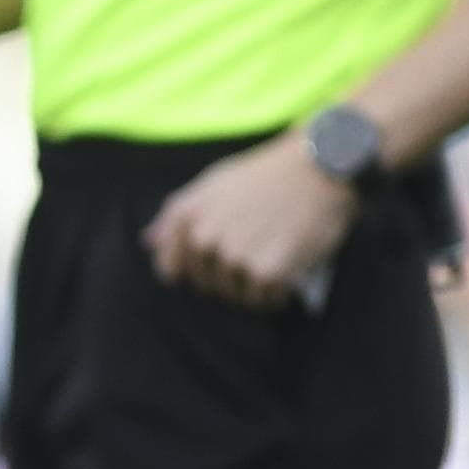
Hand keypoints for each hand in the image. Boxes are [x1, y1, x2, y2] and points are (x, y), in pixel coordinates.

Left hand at [143, 137, 359, 308]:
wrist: (319, 167)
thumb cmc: (266, 174)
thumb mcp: (212, 183)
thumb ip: (177, 214)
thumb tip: (149, 242)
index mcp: (186, 217)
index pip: (170, 270)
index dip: (195, 270)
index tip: (217, 260)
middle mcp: (203, 239)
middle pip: (207, 286)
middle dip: (230, 276)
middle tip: (258, 247)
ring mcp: (234, 256)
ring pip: (236, 296)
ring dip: (255, 285)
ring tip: (275, 253)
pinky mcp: (267, 271)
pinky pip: (265, 301)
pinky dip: (277, 293)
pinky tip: (289, 266)